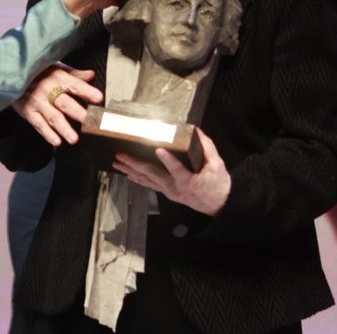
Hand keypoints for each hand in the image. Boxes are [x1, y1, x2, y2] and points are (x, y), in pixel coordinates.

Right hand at [14, 64, 102, 146]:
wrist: (11, 74)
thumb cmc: (37, 71)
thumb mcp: (55, 67)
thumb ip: (74, 74)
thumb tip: (91, 75)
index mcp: (57, 77)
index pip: (75, 85)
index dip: (87, 91)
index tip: (98, 98)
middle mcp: (47, 90)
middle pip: (65, 103)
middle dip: (79, 113)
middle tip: (90, 122)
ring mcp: (37, 102)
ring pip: (53, 117)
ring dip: (64, 129)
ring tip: (74, 139)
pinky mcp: (28, 111)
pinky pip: (39, 124)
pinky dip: (47, 134)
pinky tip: (56, 141)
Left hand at [111, 128, 230, 215]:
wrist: (218, 205)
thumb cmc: (217, 184)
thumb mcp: (217, 165)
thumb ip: (208, 147)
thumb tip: (197, 131)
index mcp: (189, 181)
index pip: (177, 170)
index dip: (168, 160)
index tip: (159, 149)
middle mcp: (175, 188)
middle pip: (153, 175)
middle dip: (135, 164)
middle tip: (121, 156)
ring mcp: (169, 191)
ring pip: (147, 180)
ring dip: (131, 171)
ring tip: (118, 163)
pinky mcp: (167, 192)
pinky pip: (149, 184)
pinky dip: (138, 179)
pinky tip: (128, 174)